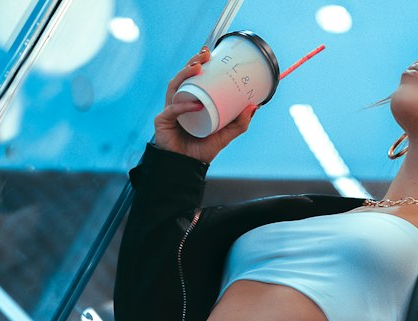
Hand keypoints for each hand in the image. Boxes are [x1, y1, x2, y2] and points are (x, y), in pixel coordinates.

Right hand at [152, 48, 257, 163]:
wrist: (186, 170)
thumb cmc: (200, 153)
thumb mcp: (224, 136)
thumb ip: (239, 124)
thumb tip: (255, 105)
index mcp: (190, 103)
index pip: (192, 79)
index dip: (198, 63)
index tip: (209, 53)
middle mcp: (178, 103)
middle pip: (182, 77)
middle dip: (192, 62)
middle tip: (205, 54)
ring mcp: (169, 111)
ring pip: (175, 86)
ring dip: (185, 74)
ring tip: (198, 67)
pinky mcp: (162, 121)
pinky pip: (173, 109)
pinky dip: (185, 105)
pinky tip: (196, 103)